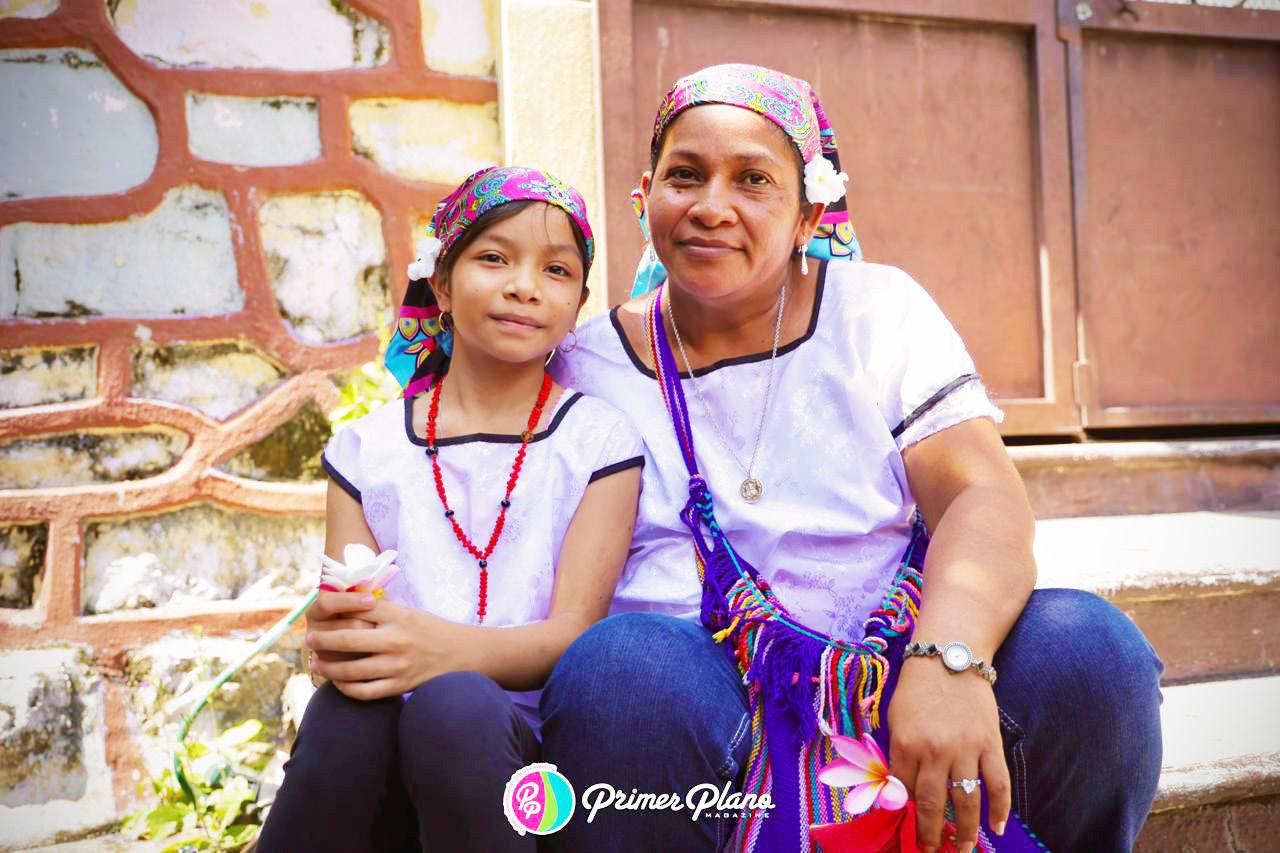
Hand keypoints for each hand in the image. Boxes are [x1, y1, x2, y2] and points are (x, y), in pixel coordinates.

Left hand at [306, 600, 464, 699]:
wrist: (463, 654)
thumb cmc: (431, 630)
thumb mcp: (409, 612)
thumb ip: (380, 610)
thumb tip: (344, 602)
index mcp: (399, 615)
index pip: (359, 607)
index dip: (335, 609)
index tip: (318, 612)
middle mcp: (397, 639)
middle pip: (348, 639)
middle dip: (322, 640)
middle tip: (308, 639)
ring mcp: (398, 665)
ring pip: (352, 669)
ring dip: (328, 667)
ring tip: (317, 664)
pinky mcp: (400, 686)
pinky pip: (365, 691)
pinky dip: (346, 688)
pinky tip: (338, 682)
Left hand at [887, 657, 1010, 851]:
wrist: (950, 656)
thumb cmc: (918, 687)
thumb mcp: (896, 718)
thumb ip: (898, 753)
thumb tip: (898, 788)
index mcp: (905, 744)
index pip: (902, 791)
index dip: (903, 814)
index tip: (906, 831)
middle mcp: (934, 751)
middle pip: (932, 804)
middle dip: (931, 834)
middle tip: (932, 852)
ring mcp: (965, 749)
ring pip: (966, 801)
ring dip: (966, 831)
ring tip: (964, 850)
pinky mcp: (990, 744)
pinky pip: (998, 783)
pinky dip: (1000, 808)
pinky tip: (998, 827)